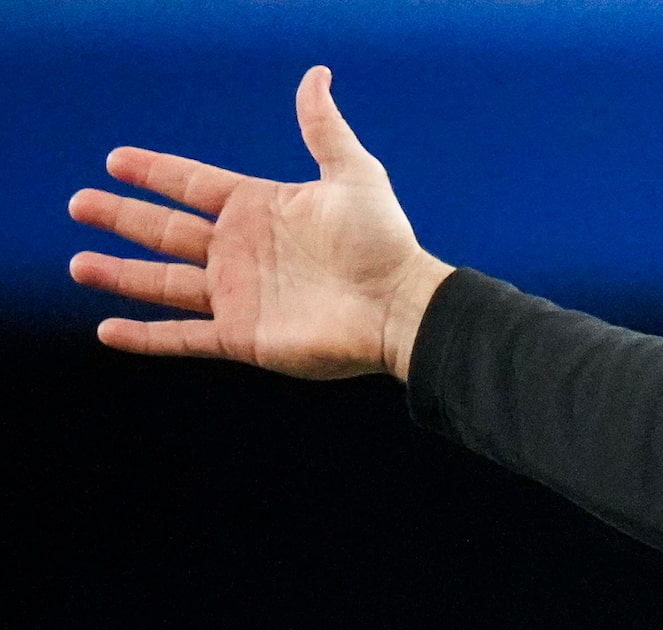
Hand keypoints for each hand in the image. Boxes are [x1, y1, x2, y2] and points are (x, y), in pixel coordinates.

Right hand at [70, 66, 451, 379]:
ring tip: (77, 264)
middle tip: (78, 203)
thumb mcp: (353, 173)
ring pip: (164, 283)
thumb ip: (323, 128)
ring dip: (120, 275)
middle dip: (122, 218)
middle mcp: (241, 252)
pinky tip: (108, 330)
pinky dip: (145, 337)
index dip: (155, 173)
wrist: (401, 306)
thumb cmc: (384, 242)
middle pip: (166, 232)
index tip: (116, 162)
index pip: (193, 186)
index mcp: (259, 210)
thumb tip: (317, 75)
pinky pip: (184, 337)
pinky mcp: (243, 336)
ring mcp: (239, 295)